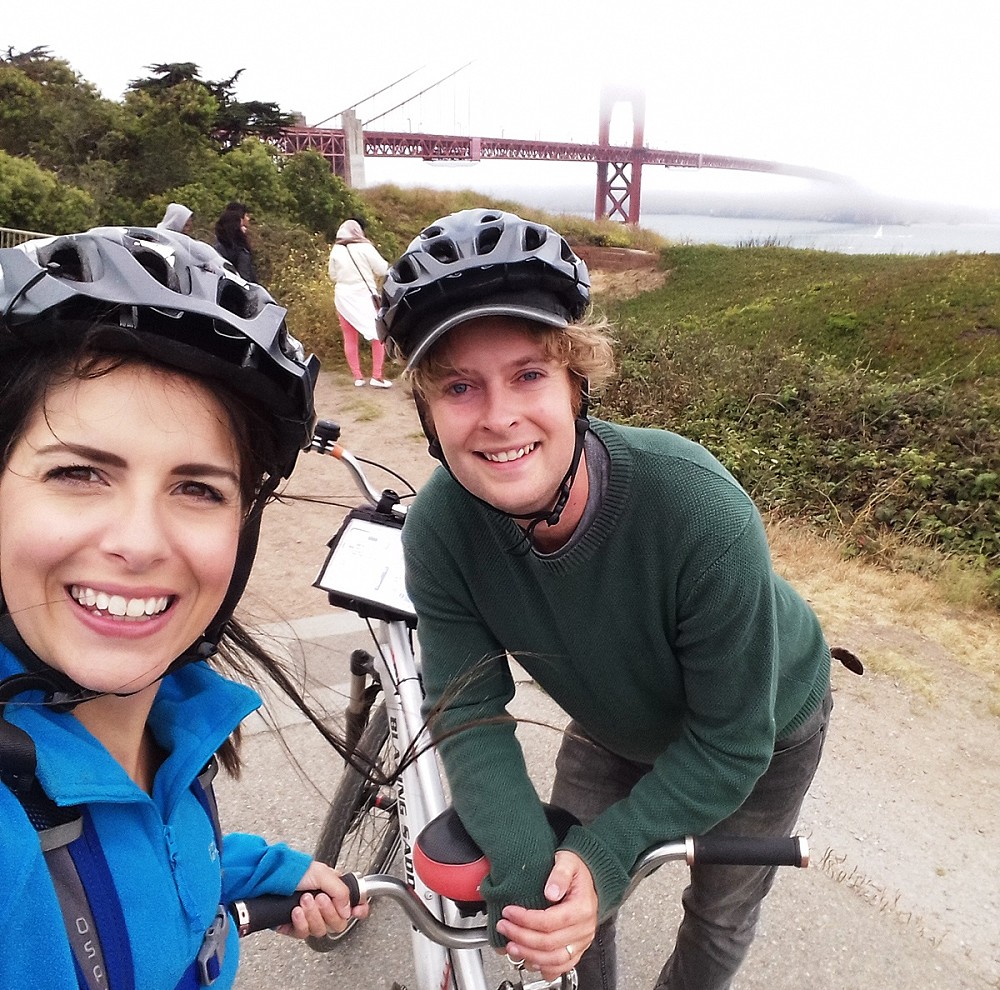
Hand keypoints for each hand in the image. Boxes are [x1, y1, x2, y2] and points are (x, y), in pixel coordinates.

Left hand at [275, 860, 369, 939]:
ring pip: (322, 930)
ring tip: (304, 900)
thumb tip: (348, 910)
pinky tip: (295, 911)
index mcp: (334, 890)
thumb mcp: (323, 873)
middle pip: (339, 921)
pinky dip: (301, 922)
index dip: (359, 909)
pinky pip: (304, 933)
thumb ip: (341, 891)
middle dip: (329, 911)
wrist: (269, 879)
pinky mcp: (296, 927)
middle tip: (320, 898)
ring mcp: (311, 917)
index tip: (357, 911)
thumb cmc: (295, 870)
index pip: (353, 904)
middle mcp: (324, 905)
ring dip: (313, 914)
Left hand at [494, 850, 597, 979]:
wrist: (589, 876)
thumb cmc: (576, 869)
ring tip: (511, 947)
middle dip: (521, 937)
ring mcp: (581, 940)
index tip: (509, 912)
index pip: (550, 921)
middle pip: (549, 942)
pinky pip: (563, 966)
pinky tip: (530, 961)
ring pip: (555, 959)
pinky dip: (545, 968)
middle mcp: (584, 928)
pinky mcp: (577, 948)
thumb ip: (560, 874)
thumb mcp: (568, 861)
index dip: (526, 920)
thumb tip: (551, 891)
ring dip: (530, 955)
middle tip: (503, 927)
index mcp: (582, 908)